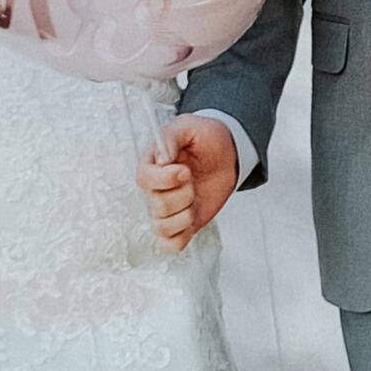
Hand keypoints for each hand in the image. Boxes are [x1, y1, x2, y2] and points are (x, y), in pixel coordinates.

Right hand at [138, 114, 239, 251]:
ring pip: (161, 227)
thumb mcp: (188, 126)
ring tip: (194, 199)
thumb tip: (161, 158)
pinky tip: (191, 221)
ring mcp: (168, 209)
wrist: (227, 153)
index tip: (185, 171)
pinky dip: (182, 237)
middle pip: (156, 205)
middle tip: (193, 181)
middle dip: (182, 195)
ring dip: (184, 215)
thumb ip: (171, 137)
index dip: (164, 179)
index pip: (143, 178)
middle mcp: (155, 189)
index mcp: (152, 164)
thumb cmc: (205, 138)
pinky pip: (171, 244)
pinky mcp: (181, 224)